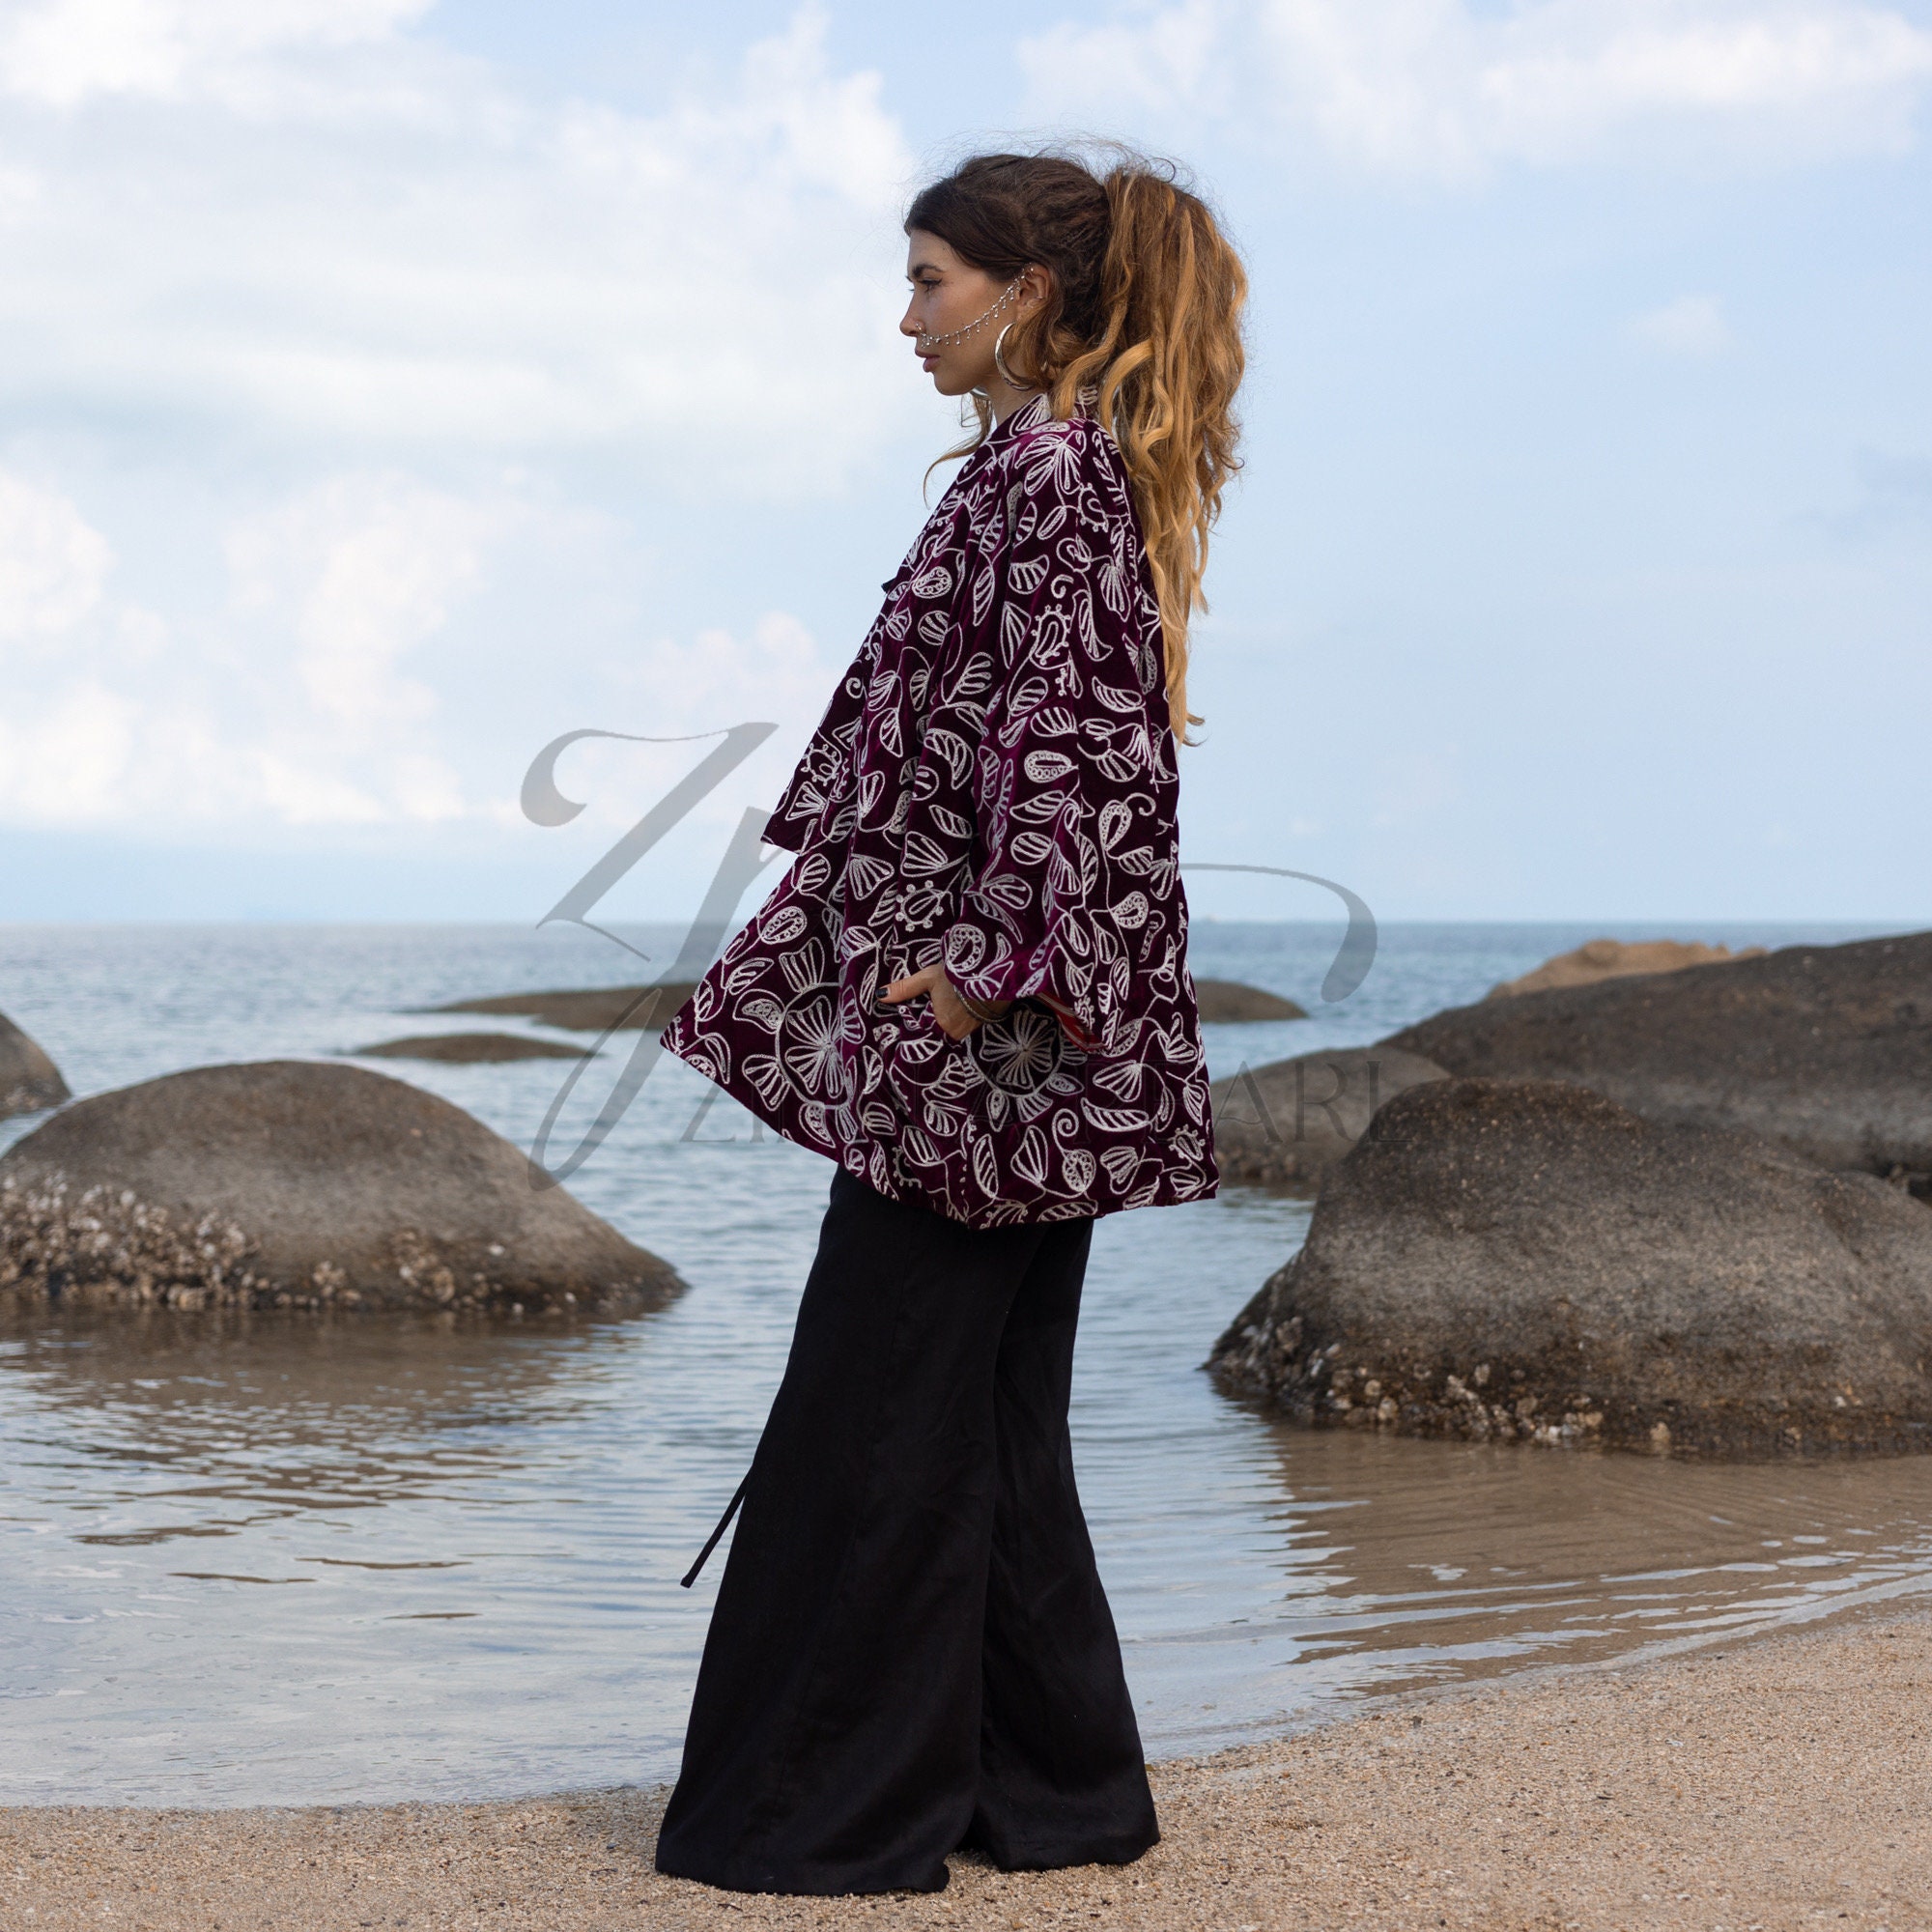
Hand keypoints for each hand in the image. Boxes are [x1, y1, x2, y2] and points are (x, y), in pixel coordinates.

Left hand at [881, 963, 1010, 1039]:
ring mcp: (972, 1030)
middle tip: (927, 1016)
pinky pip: (964, 1028)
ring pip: (951, 1032)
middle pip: (938, 1035)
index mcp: (943, 1024)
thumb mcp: (929, 978)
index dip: (918, 1029)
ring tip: (942, 1013)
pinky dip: (958, 1021)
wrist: (995, 969)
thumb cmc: (960, 974)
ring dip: (945, 1025)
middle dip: (931, 1028)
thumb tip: (880, 996)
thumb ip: (905, 988)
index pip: (924, 1035)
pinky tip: (956, 1011)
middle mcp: (958, 1033)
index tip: (912, 1025)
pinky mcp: (983, 1024)